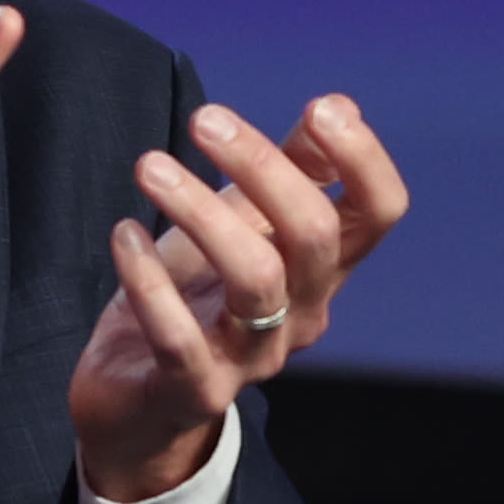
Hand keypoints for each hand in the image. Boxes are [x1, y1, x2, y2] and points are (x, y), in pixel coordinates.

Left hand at [69, 95, 408, 502]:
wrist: (138, 399)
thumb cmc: (197, 296)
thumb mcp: (244, 222)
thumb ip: (292, 168)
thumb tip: (338, 104)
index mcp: (323, 268)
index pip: (379, 213)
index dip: (364, 159)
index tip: (321, 108)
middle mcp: (303, 313)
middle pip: (317, 236)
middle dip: (263, 167)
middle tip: (204, 119)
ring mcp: (255, 357)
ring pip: (257, 279)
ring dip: (202, 212)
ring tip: (149, 166)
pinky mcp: (196, 390)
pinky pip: (180, 336)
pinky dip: (148, 279)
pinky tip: (124, 235)